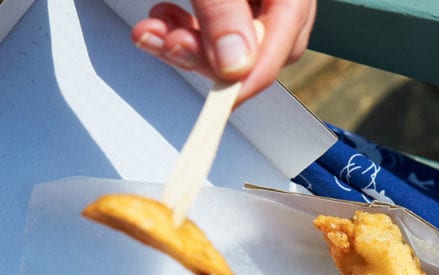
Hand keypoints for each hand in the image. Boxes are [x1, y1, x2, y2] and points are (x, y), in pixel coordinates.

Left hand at [131, 0, 316, 103]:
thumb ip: (224, 9)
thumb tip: (235, 66)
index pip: (284, 42)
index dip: (250, 78)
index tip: (221, 102)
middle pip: (258, 46)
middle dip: (207, 57)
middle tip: (171, 47)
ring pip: (232, 39)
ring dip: (187, 43)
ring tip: (155, 33)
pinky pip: (215, 22)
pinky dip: (185, 28)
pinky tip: (161, 21)